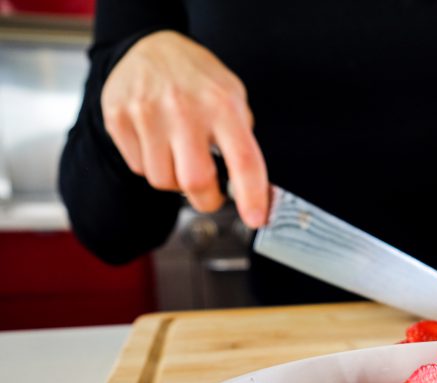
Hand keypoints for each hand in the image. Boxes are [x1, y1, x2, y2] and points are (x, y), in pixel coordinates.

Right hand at [100, 30, 268, 226]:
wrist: (149, 46)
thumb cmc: (198, 80)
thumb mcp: (233, 97)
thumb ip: (242, 140)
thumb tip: (252, 189)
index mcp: (222, 105)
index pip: (243, 160)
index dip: (252, 195)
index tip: (256, 218)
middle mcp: (183, 109)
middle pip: (195, 181)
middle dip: (207, 200)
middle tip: (211, 194)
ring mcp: (146, 113)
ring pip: (163, 181)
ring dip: (175, 180)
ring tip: (179, 154)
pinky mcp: (117, 118)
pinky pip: (138, 167)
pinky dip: (151, 165)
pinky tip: (157, 141)